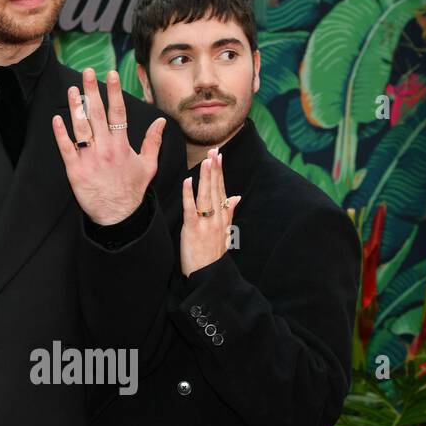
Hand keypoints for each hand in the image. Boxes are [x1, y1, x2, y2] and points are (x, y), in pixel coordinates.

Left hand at [52, 67, 167, 224]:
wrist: (117, 216)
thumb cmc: (132, 191)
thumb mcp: (148, 166)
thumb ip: (153, 142)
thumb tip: (161, 122)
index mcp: (122, 146)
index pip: (118, 113)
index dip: (113, 92)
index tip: (110, 74)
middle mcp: (105, 149)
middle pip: (97, 114)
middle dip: (92, 91)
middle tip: (87, 72)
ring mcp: (89, 159)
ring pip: (81, 127)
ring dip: (76, 107)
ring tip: (73, 89)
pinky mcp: (75, 170)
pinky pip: (66, 148)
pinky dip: (61, 133)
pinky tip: (57, 118)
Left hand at [180, 147, 240, 277]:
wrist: (209, 275)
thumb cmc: (213, 255)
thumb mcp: (225, 233)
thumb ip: (229, 213)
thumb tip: (237, 196)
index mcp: (223, 217)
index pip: (222, 190)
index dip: (220, 172)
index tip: (219, 156)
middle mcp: (217, 218)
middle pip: (216, 189)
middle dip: (215, 169)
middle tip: (214, 150)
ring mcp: (206, 224)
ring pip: (206, 196)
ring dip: (206, 177)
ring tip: (206, 160)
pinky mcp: (193, 230)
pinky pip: (191, 209)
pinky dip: (189, 195)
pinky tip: (188, 181)